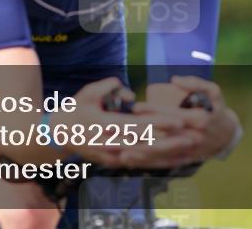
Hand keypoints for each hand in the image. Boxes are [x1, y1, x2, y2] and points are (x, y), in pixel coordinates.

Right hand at [54, 77, 184, 167]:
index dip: (158, 122)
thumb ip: (107, 87)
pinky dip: (154, 161)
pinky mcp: (111, 163)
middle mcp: (108, 143)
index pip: (135, 124)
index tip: (178, 120)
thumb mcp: (88, 93)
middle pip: (144, 143)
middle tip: (193, 136)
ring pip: (143, 155)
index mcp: (102, 124)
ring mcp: (109, 156)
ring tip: (188, 148)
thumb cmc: (75, 109)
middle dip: (170, 140)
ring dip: (166, 153)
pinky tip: (171, 158)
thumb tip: (128, 92)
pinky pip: (137, 162)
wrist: (57, 135)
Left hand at [119, 75, 238, 168]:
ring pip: (162, 155)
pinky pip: (165, 164)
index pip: (172, 115)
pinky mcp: (185, 160)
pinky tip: (133, 162)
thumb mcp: (213, 91)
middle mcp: (192, 137)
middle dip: (142, 137)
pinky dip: (148, 164)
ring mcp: (188, 151)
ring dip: (142, 155)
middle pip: (164, 138)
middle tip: (122, 132)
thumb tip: (174, 79)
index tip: (136, 107)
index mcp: (198, 119)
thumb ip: (195, 83)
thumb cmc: (216, 109)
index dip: (154, 111)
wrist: (228, 135)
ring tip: (122, 153)